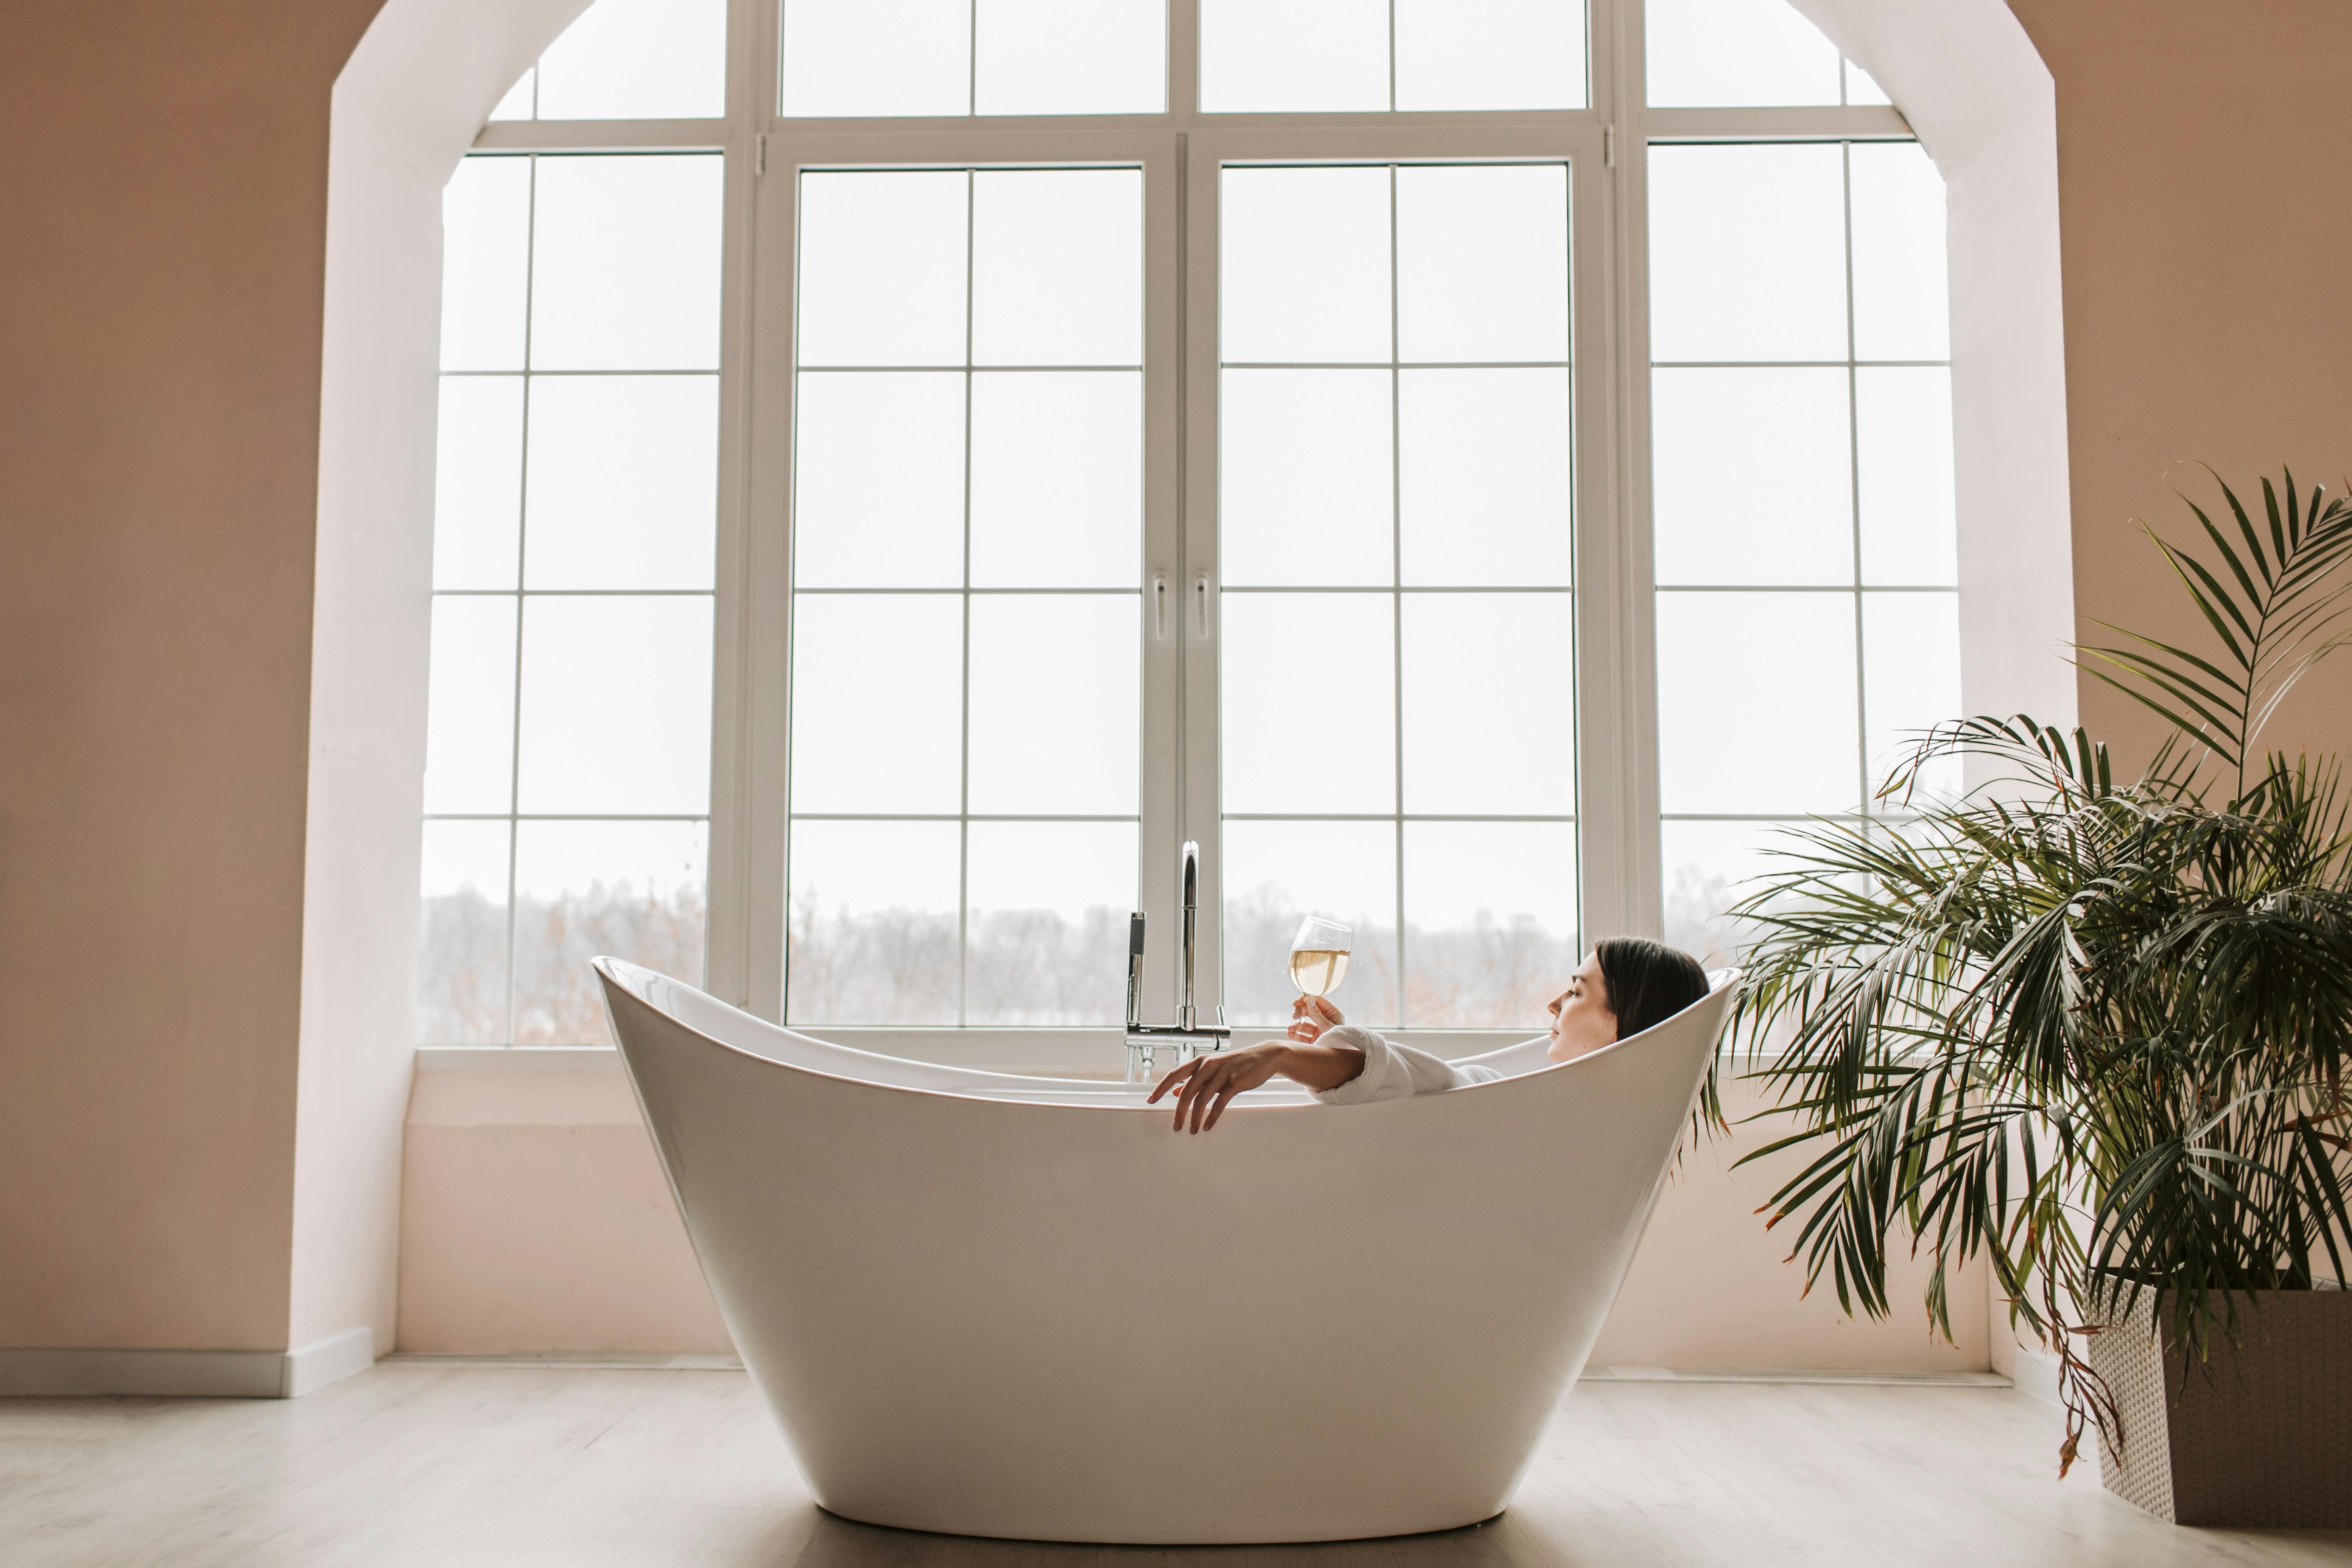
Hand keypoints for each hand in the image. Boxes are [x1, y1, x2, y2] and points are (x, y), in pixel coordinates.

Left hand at [1148, 1042, 1285, 1133]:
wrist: (1264, 1056)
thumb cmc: (1236, 1064)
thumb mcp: (1212, 1070)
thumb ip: (1194, 1080)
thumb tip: (1176, 1090)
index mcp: (1200, 1061)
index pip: (1174, 1074)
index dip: (1160, 1088)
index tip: (1150, 1100)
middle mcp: (1208, 1065)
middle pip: (1186, 1091)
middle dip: (1179, 1111)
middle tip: (1175, 1126)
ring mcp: (1222, 1073)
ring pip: (1202, 1098)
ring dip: (1195, 1117)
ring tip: (1192, 1130)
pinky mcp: (1235, 1082)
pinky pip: (1220, 1102)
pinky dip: (1212, 1116)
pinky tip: (1208, 1126)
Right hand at [1289, 995, 1342, 1042]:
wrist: (1340, 1060)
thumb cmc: (1339, 1041)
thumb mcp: (1327, 1026)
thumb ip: (1317, 1014)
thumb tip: (1309, 999)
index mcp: (1332, 1013)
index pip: (1317, 1001)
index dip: (1305, 1000)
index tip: (1295, 1004)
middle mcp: (1325, 1020)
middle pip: (1309, 1011)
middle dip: (1300, 1012)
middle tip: (1294, 1016)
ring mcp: (1320, 1030)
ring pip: (1305, 1024)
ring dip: (1296, 1025)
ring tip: (1290, 1029)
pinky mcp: (1315, 1039)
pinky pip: (1304, 1035)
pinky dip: (1297, 1034)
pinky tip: (1290, 1034)